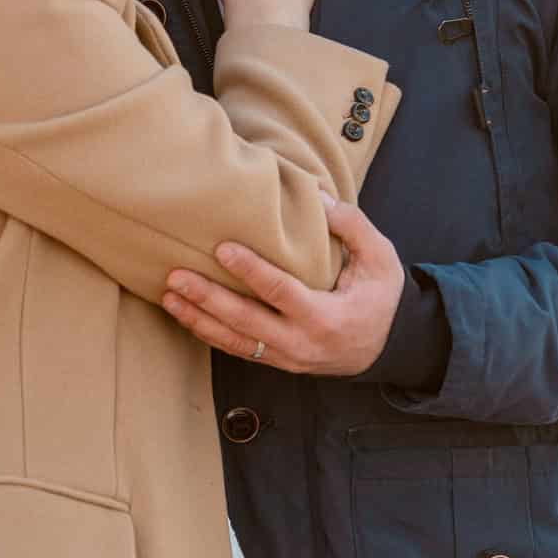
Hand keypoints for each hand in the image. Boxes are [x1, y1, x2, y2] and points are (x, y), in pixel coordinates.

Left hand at [162, 194, 404, 376]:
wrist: (388, 347)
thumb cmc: (382, 297)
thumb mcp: (380, 258)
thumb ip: (352, 225)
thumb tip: (317, 196)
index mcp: (327, 317)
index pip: (281, 292)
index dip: (251, 271)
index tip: (222, 249)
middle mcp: (302, 343)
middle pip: (246, 322)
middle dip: (208, 299)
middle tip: (176, 276)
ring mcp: (287, 357)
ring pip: (235, 341)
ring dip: (199, 320)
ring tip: (170, 297)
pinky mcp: (278, 362)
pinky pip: (239, 349)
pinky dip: (210, 334)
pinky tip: (187, 316)